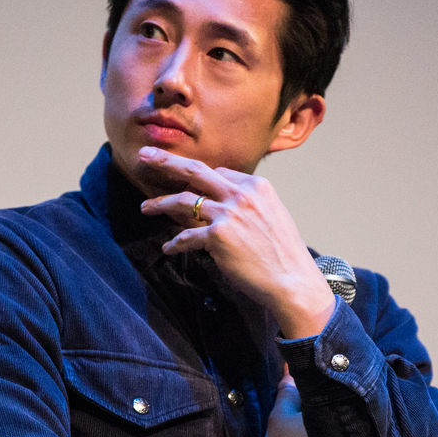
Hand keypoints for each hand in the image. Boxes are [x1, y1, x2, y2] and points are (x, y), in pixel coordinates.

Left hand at [137, 146, 333, 338]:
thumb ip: (249, 204)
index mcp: (257, 185)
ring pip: (183, 201)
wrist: (292, 281)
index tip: (184, 182)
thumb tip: (225, 205)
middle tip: (144, 156)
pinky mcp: (217, 236)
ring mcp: (228, 213)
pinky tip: (168, 248)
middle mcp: (241, 194)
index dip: (199, 179)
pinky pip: (187, 236)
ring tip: (145, 207)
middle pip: (195, 171)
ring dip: (160, 203)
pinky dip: (175, 243)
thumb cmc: (283, 254)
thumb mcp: (272, 216)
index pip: (220, 172)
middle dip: (166, 161)